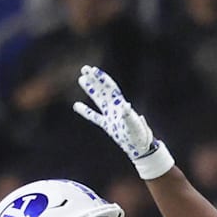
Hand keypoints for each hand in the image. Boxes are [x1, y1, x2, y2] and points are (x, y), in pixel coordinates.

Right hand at [73, 65, 173, 179]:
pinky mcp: (107, 126)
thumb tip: (125, 105)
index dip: (102, 79)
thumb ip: (129, 116)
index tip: (92, 70)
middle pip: (103, 90)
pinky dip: (86, 111)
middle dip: (94, 79)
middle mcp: (116, 108)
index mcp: (121, 105)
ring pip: (98, 99)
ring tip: (81, 79)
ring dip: (90, 90)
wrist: (140, 148)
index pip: (110, 88)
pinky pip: (94, 116)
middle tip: (84, 68)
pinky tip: (77, 105)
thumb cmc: (139, 136)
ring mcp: (111, 116)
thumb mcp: (135, 125)